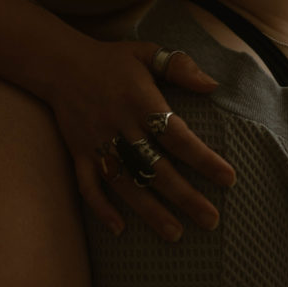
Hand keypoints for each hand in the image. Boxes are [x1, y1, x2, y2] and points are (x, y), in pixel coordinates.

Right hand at [44, 39, 235, 241]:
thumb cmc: (112, 59)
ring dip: (150, 211)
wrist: (59, 63)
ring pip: (125, 183)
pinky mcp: (78, 152)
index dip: (203, 159)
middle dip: (184, 196)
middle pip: (155, 167)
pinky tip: (119, 229)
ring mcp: (97, 141)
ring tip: (176, 234)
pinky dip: (100, 208)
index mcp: (140, 100)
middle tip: (211, 220)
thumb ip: (180, 67)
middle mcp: (119, 124)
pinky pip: (87, 185)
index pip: (177, 135)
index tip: (228, 179)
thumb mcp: (147, 52)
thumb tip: (213, 86)